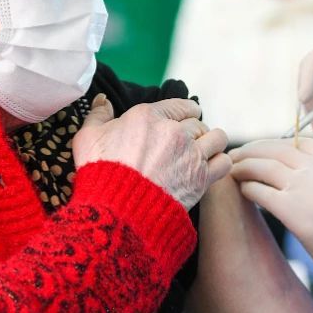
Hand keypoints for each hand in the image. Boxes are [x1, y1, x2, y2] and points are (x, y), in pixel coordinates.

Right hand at [73, 95, 230, 208]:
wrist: (117, 211)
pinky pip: (224, 161)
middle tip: (187, 144)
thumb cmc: (100, 173)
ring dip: (211, 144)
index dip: (185, 112)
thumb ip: (98, 115)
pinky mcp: (201, 178)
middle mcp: (174, 131)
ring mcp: (191, 154)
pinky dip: (219, 163)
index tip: (185, 119)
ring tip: (202, 153)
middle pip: (198, 123)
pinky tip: (209, 169)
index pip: (181, 105)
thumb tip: (104, 101)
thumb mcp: (88, 138)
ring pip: (217, 138)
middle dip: (194, 132)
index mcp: (149, 117)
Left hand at [230, 138, 312, 282]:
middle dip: (250, 150)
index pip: (296, 140)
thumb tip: (284, 155)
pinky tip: (245, 191)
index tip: (256, 150)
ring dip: (243, 167)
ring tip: (232, 171)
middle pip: (275, 148)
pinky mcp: (296, 212)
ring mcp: (309, 189)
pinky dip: (248, 188)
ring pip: (263, 166)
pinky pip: (260, 191)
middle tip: (234, 156)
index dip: (271, 144)